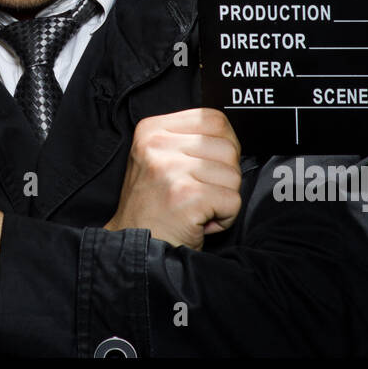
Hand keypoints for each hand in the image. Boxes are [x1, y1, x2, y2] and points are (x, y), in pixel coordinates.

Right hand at [104, 108, 241, 250]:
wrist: (134, 249)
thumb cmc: (153, 208)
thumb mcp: (158, 160)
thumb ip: (188, 141)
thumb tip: (229, 140)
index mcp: (151, 130)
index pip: (214, 120)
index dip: (223, 146)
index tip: (209, 169)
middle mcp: (158, 145)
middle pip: (228, 148)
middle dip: (224, 177)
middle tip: (199, 195)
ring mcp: (171, 170)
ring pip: (234, 175)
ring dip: (223, 199)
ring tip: (196, 209)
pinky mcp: (186, 196)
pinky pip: (232, 201)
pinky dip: (225, 218)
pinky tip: (200, 222)